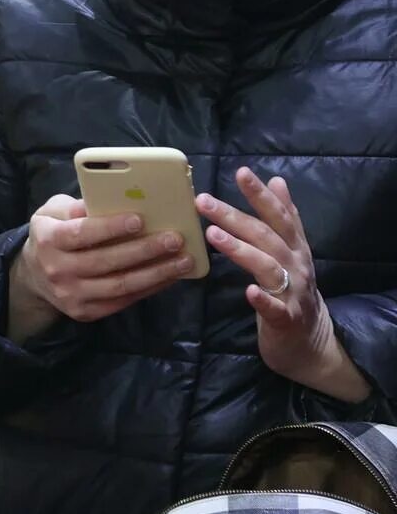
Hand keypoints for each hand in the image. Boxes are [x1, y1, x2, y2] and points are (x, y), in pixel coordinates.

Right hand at [7, 194, 193, 340]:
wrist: (34, 275)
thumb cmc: (52, 233)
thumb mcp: (53, 212)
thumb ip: (76, 206)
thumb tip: (106, 200)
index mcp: (48, 240)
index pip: (81, 234)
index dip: (110, 228)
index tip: (140, 219)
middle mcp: (57, 270)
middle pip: (106, 262)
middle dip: (144, 250)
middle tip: (175, 239)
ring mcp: (72, 295)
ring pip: (120, 285)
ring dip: (156, 273)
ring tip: (184, 260)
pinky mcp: (86, 312)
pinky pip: (123, 301)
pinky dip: (150, 288)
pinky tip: (170, 276)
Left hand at [199, 169, 369, 402]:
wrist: (309, 341)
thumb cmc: (291, 291)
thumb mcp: (290, 251)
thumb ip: (285, 218)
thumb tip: (278, 181)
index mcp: (294, 247)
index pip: (278, 215)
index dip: (261, 194)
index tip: (241, 172)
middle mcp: (296, 265)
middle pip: (266, 236)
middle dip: (235, 216)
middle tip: (204, 201)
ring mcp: (293, 292)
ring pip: (267, 266)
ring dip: (241, 249)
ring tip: (213, 234)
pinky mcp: (286, 319)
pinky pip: (275, 307)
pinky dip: (263, 299)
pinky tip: (248, 291)